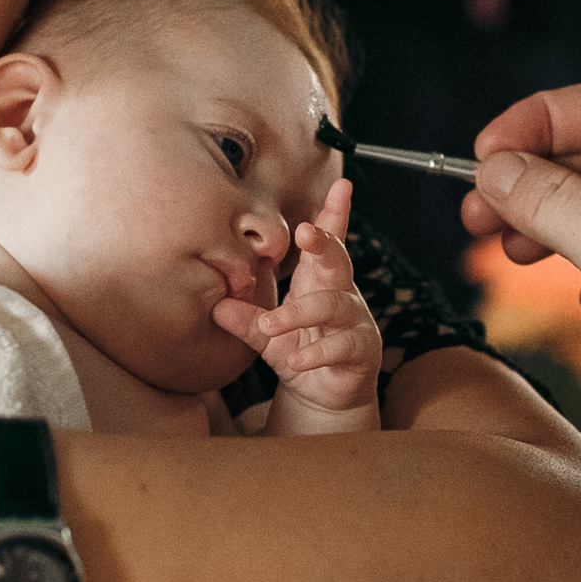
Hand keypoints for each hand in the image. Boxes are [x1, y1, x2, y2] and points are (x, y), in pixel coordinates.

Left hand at [215, 180, 381, 429]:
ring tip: (271, 325)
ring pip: (334, 305)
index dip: (336, 213)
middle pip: (339, 260)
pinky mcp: (362, 351)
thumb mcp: (267, 335)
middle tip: (304, 231)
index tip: (342, 186)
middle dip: (324, 242)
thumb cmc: (298, 351)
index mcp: (318, 280)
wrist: (322, 396)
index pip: (329, 241)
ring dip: (300, 312)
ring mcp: (355, 321)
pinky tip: (297, 361)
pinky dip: (317, 352)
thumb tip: (218, 306)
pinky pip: (342, 346)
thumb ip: (246, 321)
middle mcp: (341, 294)